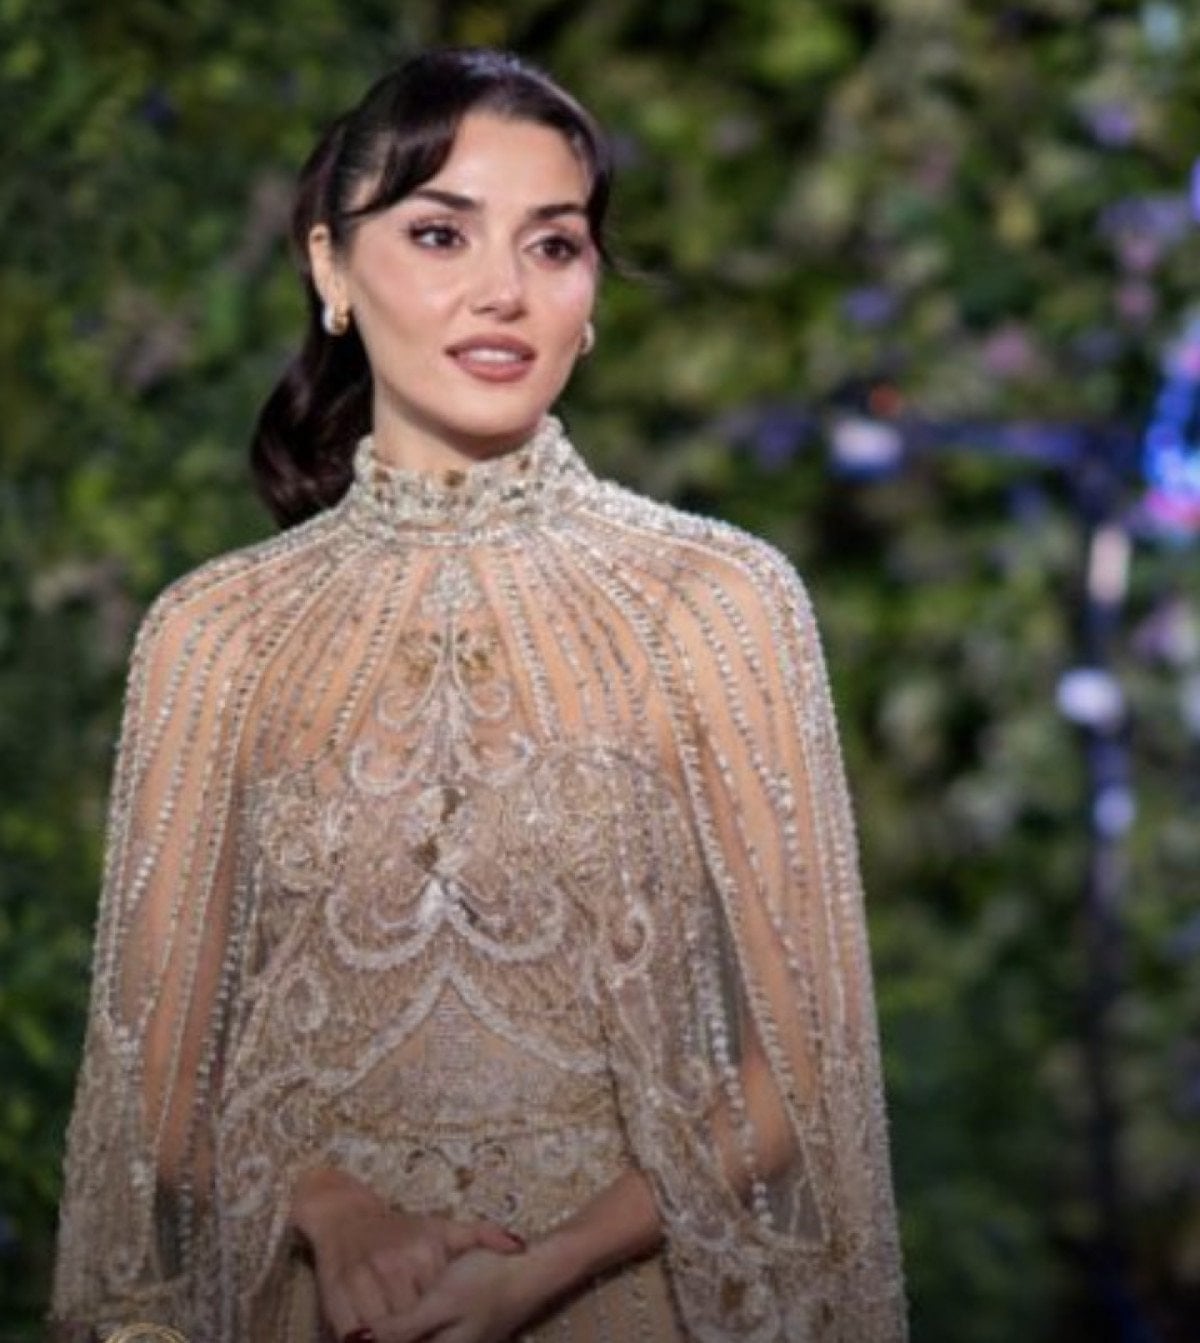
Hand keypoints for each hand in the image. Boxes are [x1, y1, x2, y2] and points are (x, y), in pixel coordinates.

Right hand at [289, 1167, 523, 1341]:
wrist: (347, 1216)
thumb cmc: (402, 1229)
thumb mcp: (443, 1229)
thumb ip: (482, 1236)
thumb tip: (519, 1247)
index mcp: (423, 1253)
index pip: (438, 1308)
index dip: (441, 1329)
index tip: (451, 1331)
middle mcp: (393, 1265)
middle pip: (410, 1325)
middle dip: (419, 1335)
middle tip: (430, 1335)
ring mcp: (361, 1280)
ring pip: (380, 1333)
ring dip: (388, 1339)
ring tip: (407, 1336)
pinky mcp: (333, 1294)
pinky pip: (348, 1335)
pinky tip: (373, 1341)